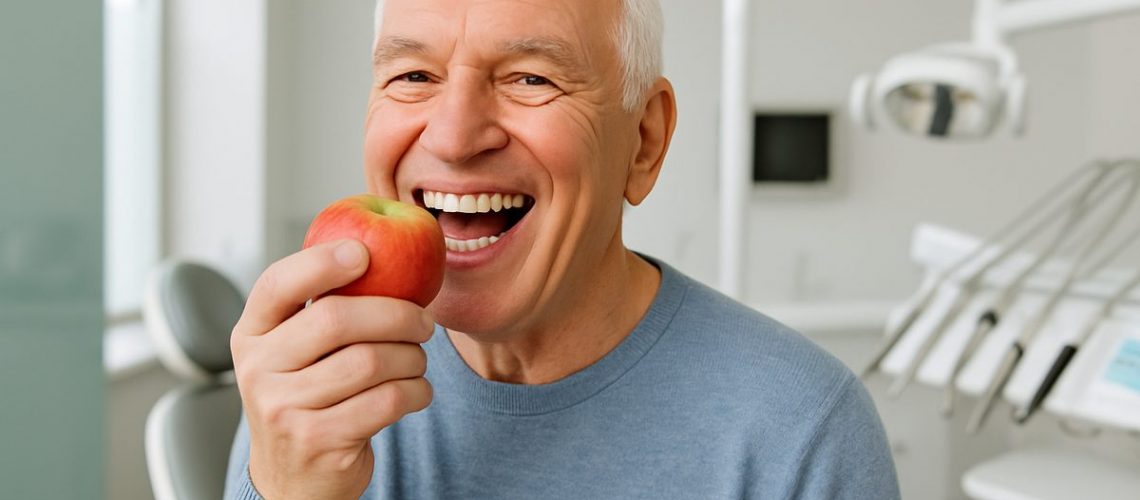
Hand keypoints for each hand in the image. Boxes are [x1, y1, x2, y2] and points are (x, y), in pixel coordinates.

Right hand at [230, 239, 434, 499]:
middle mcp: (257, 368)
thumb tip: (380, 246)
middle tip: (424, 321)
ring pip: (370, 361)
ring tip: (417, 361)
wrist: (293, 478)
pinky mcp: (317, 440)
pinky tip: (416, 391)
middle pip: (336, 319)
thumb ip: (320, 308)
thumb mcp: (294, 352)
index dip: (322, 262)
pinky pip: (386, 400)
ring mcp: (283, 407)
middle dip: (396, 314)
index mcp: (251, 333)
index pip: (277, 284)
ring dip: (411, 358)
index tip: (365, 252)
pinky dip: (416, 392)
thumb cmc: (307, 397)